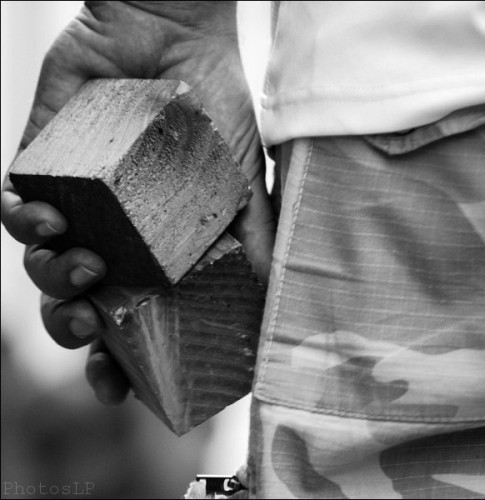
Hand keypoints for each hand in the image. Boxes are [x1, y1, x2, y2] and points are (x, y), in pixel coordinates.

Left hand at [1, 1, 274, 404]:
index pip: (132, 321)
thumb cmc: (219, 111)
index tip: (113, 386)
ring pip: (41, 267)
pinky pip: (14, 212)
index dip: (118, 360)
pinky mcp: (46, 167)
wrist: (180, 36)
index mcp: (157, 253)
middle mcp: (115, 237)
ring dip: (48, 278)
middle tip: (91, 321)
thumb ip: (251, 244)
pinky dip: (19, 224)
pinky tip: (41, 219)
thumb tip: (267, 304)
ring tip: (78, 263)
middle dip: (73, 327)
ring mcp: (79, 205)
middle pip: (76, 305)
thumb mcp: (244, 186)